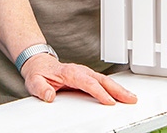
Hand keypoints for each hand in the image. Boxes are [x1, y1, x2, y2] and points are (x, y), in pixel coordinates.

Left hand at [20, 55, 137, 104]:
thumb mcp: (34, 81)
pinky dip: (114, 88)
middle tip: (130, 99)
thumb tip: (49, 96)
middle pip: (102, 80)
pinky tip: (122, 94)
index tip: (109, 102)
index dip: (100, 92)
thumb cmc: (39, 73)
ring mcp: (85, 74)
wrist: (39, 64)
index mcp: (70, 73)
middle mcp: (80, 71)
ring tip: (131, 98)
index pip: (88, 83)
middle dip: (117, 90)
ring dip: (119, 89)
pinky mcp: (88, 77)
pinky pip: (103, 82)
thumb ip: (41, 89)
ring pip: (106, 80)